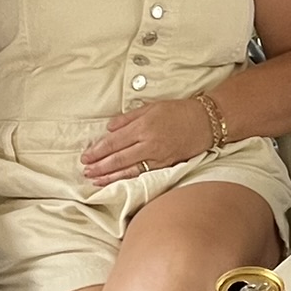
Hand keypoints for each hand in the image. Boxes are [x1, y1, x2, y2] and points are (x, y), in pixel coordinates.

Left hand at [81, 99, 210, 184]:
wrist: (205, 122)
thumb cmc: (178, 111)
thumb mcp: (151, 107)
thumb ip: (128, 118)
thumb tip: (109, 129)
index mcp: (143, 126)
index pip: (114, 142)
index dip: (98, 151)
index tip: (85, 157)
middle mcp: (149, 143)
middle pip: (118, 158)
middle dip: (99, 166)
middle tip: (85, 171)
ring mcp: (158, 157)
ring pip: (129, 171)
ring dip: (110, 177)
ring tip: (95, 181)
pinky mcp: (166, 166)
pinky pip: (143, 174)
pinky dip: (128, 180)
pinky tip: (118, 183)